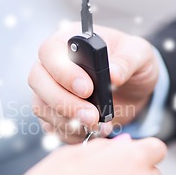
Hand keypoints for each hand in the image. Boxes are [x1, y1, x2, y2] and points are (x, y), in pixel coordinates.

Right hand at [29, 23, 158, 143]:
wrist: (133, 88)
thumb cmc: (131, 62)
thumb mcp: (138, 53)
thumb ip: (127, 61)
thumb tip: (113, 74)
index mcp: (68, 40)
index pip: (50, 51)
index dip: (63, 72)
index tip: (87, 89)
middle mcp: (51, 64)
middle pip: (37, 81)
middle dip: (63, 102)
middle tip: (91, 116)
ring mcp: (47, 89)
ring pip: (41, 106)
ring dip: (68, 121)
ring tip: (99, 126)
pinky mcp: (52, 112)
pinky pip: (51, 126)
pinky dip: (72, 134)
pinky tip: (93, 132)